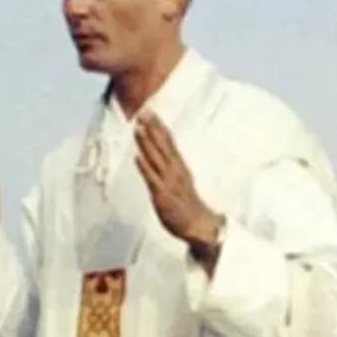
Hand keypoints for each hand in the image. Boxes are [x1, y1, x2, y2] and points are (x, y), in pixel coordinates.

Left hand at [133, 113, 221, 250]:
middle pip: (163, 145)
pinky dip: (145, 167)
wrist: (199, 224)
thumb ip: (169, 167)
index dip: (158, 126)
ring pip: (156, 158)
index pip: (168, 141)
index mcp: (179, 166)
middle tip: (143, 112)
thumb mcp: (180, 180)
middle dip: (152, 128)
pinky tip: (137, 156)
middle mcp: (175, 170)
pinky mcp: (162, 195)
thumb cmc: (187, 204)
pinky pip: (152, 179)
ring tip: (138, 128)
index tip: (150, 112)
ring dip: (147, 143)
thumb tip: (157, 154)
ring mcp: (169, 182)